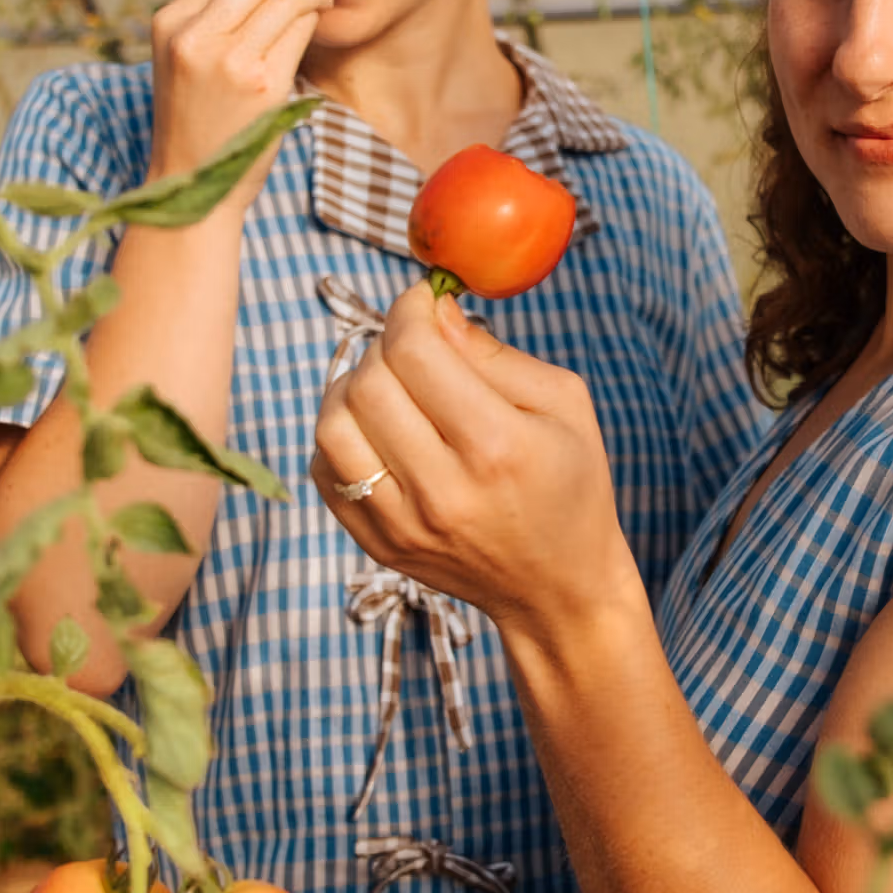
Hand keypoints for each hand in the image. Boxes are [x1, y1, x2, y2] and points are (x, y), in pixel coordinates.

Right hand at [146, 0, 339, 181]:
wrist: (192, 189)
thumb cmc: (196, 123)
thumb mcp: (184, 61)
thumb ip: (211, 17)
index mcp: (169, 24)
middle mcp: (193, 37)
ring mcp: (228, 61)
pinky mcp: (262, 85)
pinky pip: (298, 29)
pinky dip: (314, 14)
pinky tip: (321, 14)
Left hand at [313, 285, 643, 638]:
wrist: (556, 588)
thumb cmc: (569, 484)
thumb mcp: (563, 404)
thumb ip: (494, 353)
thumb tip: (432, 311)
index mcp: (497, 446)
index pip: (415, 352)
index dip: (409, 311)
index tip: (421, 304)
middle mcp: (443, 490)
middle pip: (368, 384)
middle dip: (384, 346)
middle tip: (412, 347)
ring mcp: (402, 524)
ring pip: (331, 426)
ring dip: (352, 389)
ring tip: (388, 387)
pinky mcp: (377, 544)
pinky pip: (324, 471)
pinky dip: (341, 435)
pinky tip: (378, 431)